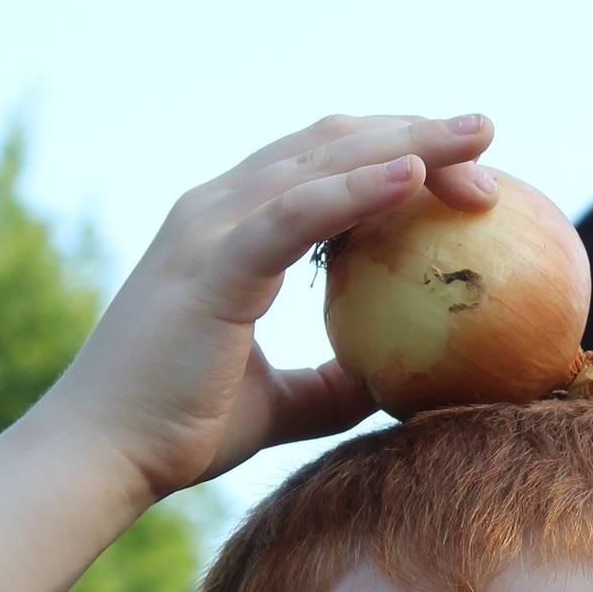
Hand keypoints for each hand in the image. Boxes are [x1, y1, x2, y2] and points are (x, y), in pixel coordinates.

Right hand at [32, 113, 498, 499]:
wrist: (103, 458)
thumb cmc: (179, 431)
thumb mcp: (279, 405)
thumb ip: (332, 385)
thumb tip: (396, 384)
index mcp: (231, 230)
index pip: (324, 164)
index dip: (395, 153)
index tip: (466, 176)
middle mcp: (218, 210)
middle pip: (334, 142)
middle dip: (416, 133)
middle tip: (489, 140)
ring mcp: (211, 228)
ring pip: (323, 159)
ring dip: (407, 142)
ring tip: (479, 138)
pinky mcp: (211, 263)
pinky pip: (296, 212)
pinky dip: (358, 187)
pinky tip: (415, 176)